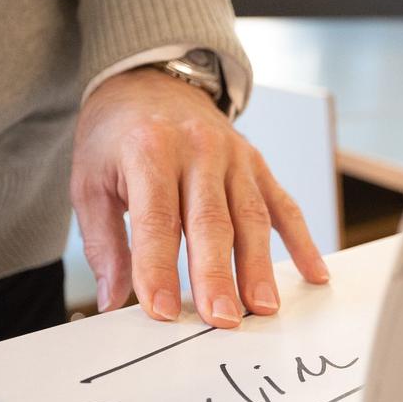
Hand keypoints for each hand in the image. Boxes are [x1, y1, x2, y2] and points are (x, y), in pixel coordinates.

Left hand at [71, 67, 328, 327]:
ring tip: (262, 308)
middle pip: (211, 222)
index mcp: (149, 151)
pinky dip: (302, 242)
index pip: (157, 220)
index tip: (162, 311)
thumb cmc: (116, 137)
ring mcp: (235, 157)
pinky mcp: (257, 165)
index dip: (159, 269)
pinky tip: (312, 275)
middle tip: (222, 319)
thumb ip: (103, 244)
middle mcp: (198, 150)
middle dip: (217, 275)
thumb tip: (113, 300)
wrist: (149, 82)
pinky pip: (284, 206)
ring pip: (252, 218)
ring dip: (259, 267)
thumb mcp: (90, 181)